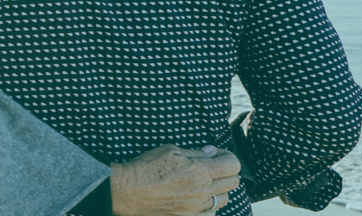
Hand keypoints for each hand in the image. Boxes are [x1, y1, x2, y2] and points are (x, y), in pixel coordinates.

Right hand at [110, 144, 241, 215]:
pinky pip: (210, 214)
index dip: (227, 156)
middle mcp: (203, 191)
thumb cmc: (146, 167)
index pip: (233, 164)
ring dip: (219, 190)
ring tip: (206, 184)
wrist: (128, 191)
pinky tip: (199, 200)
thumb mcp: (170, 151)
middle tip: (213, 167)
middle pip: (233, 182)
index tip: (217, 154)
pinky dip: (209, 207)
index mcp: (201, 170)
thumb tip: (211, 152)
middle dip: (226, 171)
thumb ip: (195, 153)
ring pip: (223, 199)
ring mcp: (196, 207)